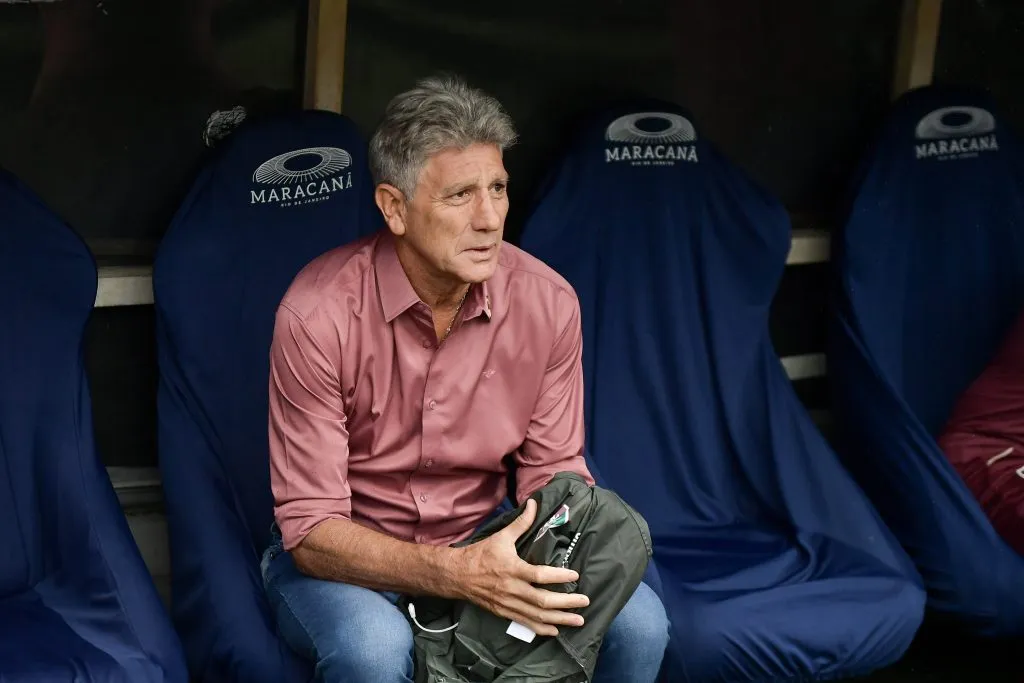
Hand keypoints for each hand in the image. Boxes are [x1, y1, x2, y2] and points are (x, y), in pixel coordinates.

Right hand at [451, 498, 589, 636]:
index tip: (575, 575)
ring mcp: (507, 604)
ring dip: (560, 620)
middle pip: (542, 600)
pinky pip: (526, 623)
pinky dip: (542, 629)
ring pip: (537, 616)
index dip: (559, 576)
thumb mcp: (501, 536)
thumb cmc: (481, 554)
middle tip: (585, 601)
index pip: (539, 575)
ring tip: (579, 621)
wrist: (457, 575)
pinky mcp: (504, 613)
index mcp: (512, 569)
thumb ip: (521, 523)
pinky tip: (556, 630)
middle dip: (566, 603)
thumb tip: (534, 503)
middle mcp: (511, 589)